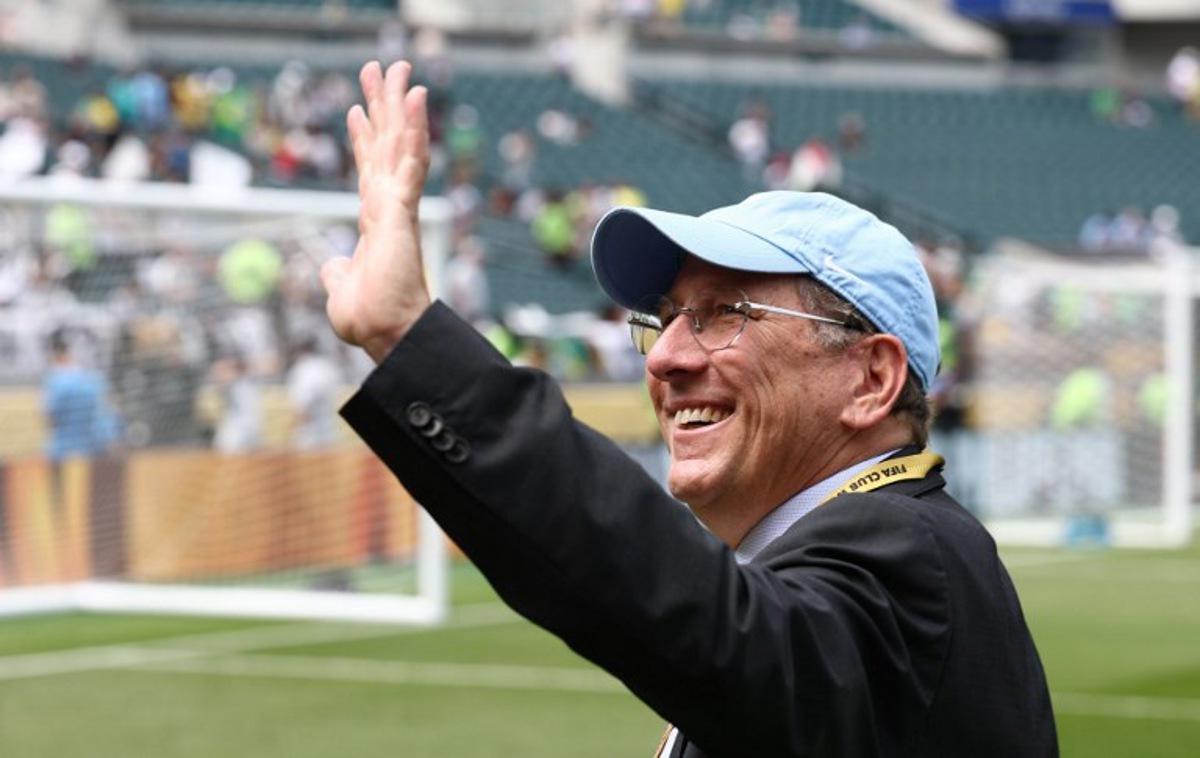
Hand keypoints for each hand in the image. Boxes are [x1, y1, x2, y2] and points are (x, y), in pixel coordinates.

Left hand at [321, 60, 431, 362]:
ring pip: (399, 144)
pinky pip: (409, 162)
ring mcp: (398, 207)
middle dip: (383, 106)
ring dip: (399, 105)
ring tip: (399, 69)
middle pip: (384, 145)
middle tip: (380, 69)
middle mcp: (388, 208)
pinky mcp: (402, 212)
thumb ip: (337, 272)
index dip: (363, 139)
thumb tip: (332, 265)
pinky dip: (413, 129)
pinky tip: (415, 99)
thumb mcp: (340, 290)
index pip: (368, 170)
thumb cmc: (369, 319)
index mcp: (375, 223)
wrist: (387, 335)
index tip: (357, 109)